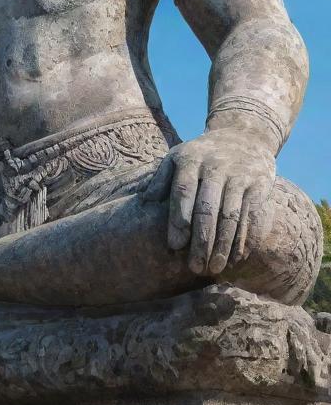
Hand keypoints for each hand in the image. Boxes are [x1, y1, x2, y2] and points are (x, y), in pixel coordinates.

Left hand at [142, 128, 275, 275]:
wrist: (242, 135)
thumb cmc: (201, 154)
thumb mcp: (176, 157)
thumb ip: (160, 179)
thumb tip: (144, 203)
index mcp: (190, 159)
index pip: (183, 191)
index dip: (178, 219)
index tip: (175, 246)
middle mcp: (215, 166)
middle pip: (207, 208)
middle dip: (201, 241)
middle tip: (195, 267)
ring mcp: (240, 175)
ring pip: (231, 216)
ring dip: (223, 246)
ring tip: (215, 269)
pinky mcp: (260, 184)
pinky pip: (252, 216)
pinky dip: (246, 239)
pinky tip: (237, 258)